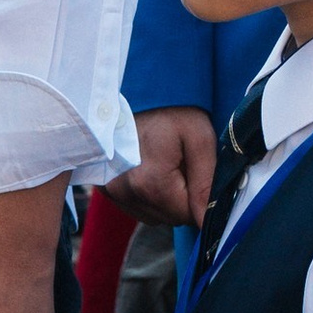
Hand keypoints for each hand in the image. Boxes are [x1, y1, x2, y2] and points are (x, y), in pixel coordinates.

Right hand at [112, 104, 214, 230]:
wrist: (137, 88)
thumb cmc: (171, 110)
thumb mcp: (200, 139)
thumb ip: (207, 184)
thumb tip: (209, 225)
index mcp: (150, 184)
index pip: (189, 216)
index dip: (201, 197)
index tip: (200, 170)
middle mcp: (125, 193)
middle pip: (170, 217)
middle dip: (183, 197)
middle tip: (183, 161)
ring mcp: (110, 191)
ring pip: (154, 214)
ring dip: (166, 197)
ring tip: (165, 162)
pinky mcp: (104, 188)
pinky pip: (136, 206)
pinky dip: (148, 194)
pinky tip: (150, 168)